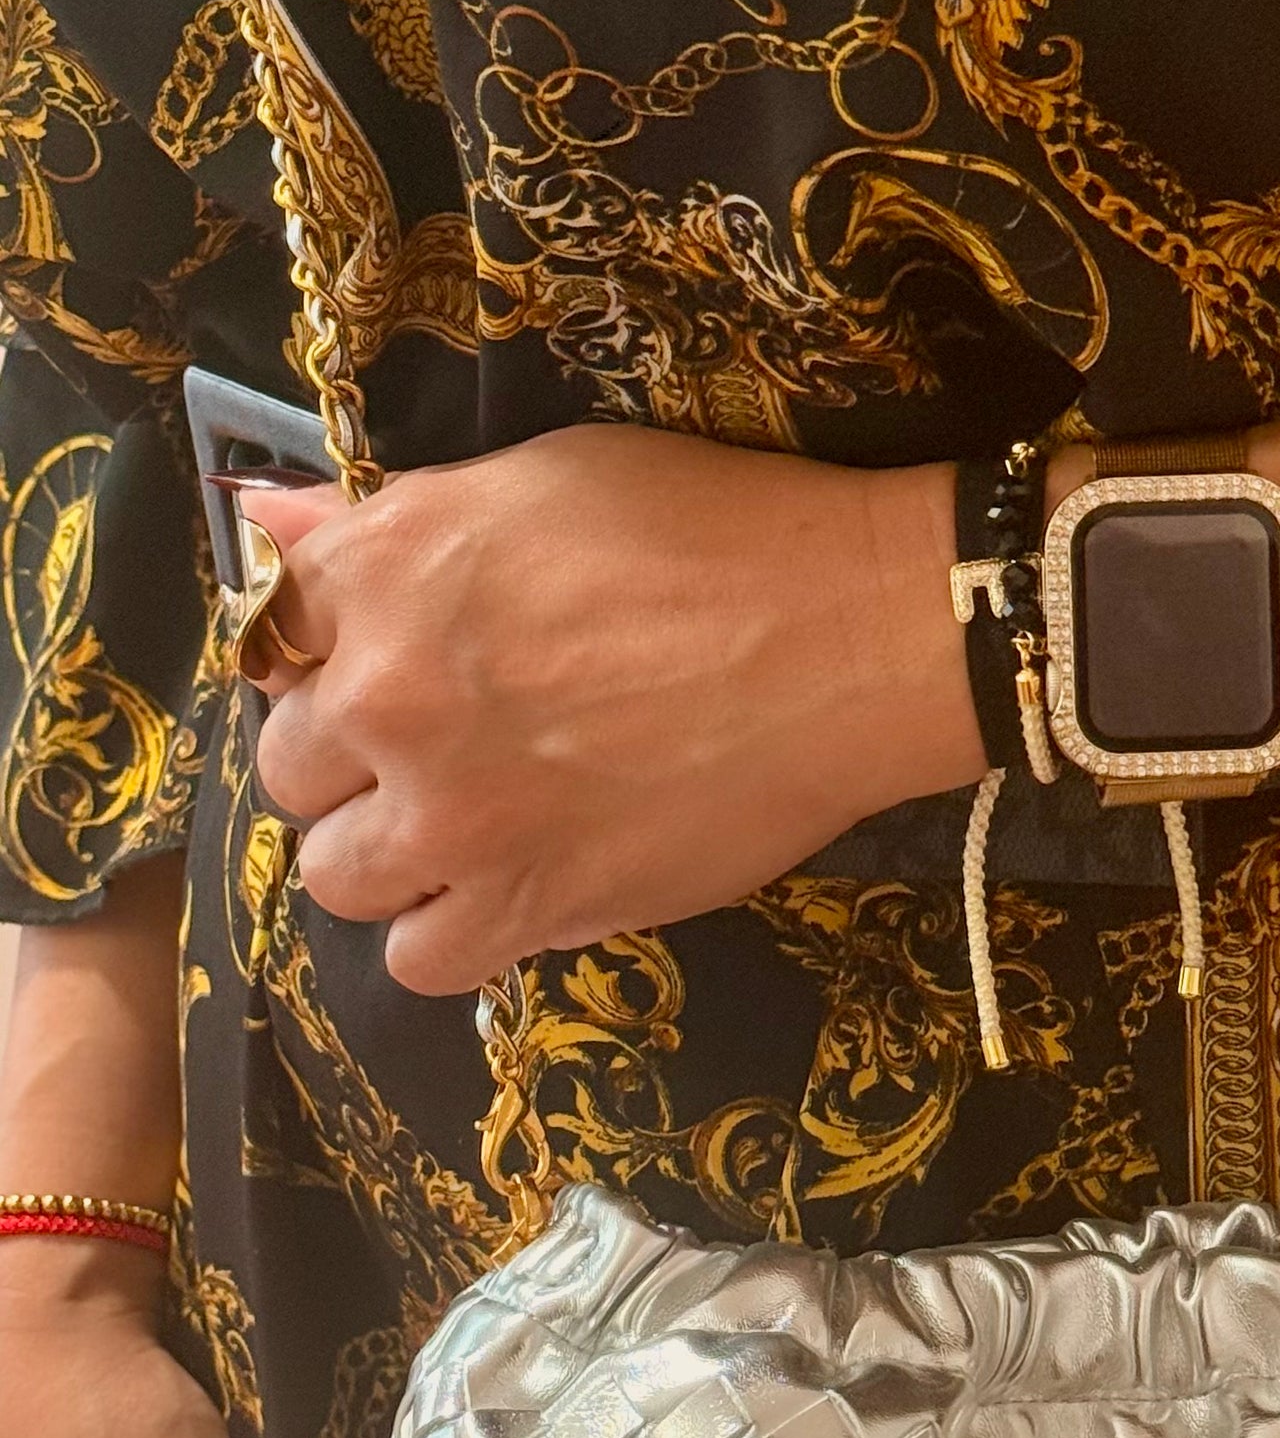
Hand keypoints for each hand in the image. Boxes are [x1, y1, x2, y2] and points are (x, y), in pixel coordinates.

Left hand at [244, 425, 983, 996]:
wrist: (850, 637)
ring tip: (462, 827)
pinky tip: (500, 890)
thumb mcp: (539, 477)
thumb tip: (271, 524)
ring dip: (385, 853)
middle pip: (290, 766)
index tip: (371, 660)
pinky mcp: (527, 906)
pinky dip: (448, 932)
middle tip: (434, 743)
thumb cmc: (711, 529)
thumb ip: (390, 519)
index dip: (322, 651)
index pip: (271, 632)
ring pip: (336, 875)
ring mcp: (453, 817)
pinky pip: (418, 960)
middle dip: (348, 758)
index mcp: (390, 572)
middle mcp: (391, 698)